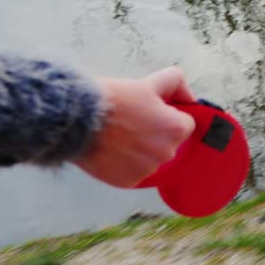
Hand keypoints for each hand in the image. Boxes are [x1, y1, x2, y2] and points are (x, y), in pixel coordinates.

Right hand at [72, 67, 196, 187]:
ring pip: (150, 158)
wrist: (75, 118)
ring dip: (139, 150)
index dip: (166, 116)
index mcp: (176, 129)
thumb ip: (176, 83)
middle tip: (129, 123)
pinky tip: (110, 150)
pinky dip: (123, 164)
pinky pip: (133, 172)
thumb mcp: (147, 82)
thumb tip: (190, 97)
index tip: (148, 112)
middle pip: (167, 143)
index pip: (184, 124)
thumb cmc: (110, 101)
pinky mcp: (129, 181)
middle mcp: (167, 153)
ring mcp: (148, 170)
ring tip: (117, 135)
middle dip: (154, 133)